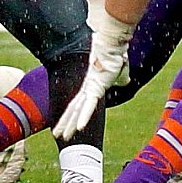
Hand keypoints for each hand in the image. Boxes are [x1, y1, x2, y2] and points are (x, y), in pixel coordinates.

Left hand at [52, 18, 132, 141]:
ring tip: (59, 136)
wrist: (112, 46)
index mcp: (90, 87)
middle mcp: (86, 90)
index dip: (72, 115)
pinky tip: (79, 128)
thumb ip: (120, 79)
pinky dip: (85, 118)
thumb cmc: (116, 56)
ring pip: (76, 111)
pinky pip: (89, 107)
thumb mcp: (120, 73)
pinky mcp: (95, 89)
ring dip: (69, 125)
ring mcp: (89, 90)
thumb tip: (125, 80)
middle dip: (65, 124)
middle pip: (73, 110)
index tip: (65, 124)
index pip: (78, 105)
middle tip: (56, 135)